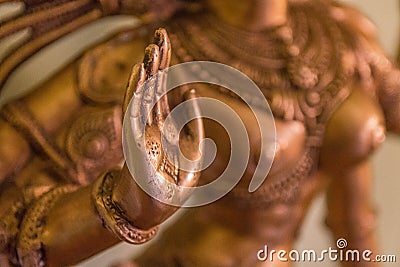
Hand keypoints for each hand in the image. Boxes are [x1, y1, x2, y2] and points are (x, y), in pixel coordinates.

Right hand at [117, 28, 203, 226]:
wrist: (155, 211)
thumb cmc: (173, 185)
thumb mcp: (193, 152)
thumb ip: (194, 125)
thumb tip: (190, 94)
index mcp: (163, 127)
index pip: (163, 91)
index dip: (166, 68)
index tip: (167, 45)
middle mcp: (150, 125)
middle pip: (153, 87)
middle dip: (157, 62)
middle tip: (160, 34)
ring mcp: (141, 132)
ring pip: (144, 95)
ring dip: (148, 71)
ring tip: (152, 47)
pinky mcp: (135, 143)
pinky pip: (135, 113)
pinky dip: (138, 92)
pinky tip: (142, 73)